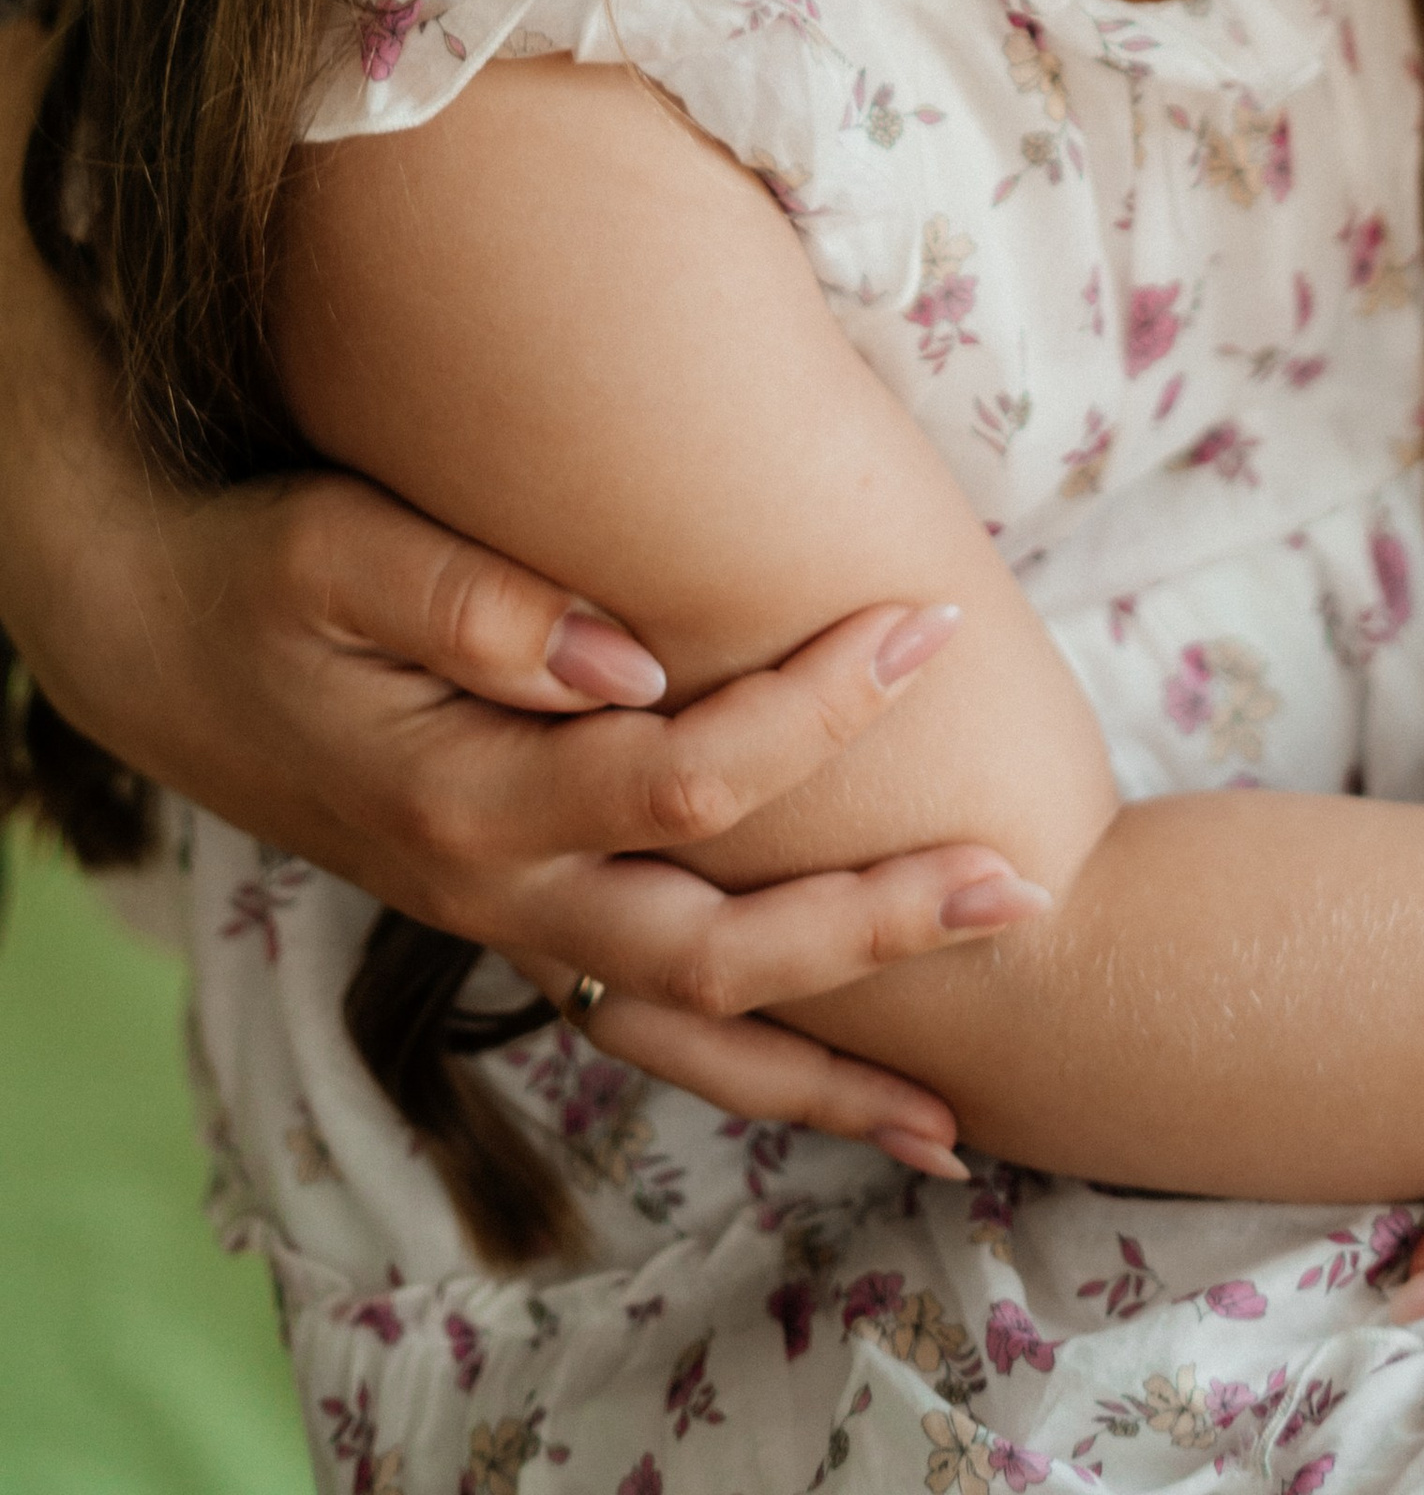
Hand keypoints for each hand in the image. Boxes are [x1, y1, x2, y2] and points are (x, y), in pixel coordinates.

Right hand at [7, 427, 1042, 1123]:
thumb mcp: (334, 552)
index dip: (818, 704)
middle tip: (1022, 882)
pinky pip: (649, 1030)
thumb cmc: (257, 573)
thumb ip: (471, 600)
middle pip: (717, 950)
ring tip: (963, 1114)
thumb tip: (625, 651)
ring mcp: (511, 923)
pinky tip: (847, 1090)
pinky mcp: (521, 917)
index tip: (927, 623)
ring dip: (827, 1064)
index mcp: (470, 797)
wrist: (158, 643)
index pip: (687, 773)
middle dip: (876, 924)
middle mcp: (500, 890)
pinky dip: (752, 1067)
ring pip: (686, 1035)